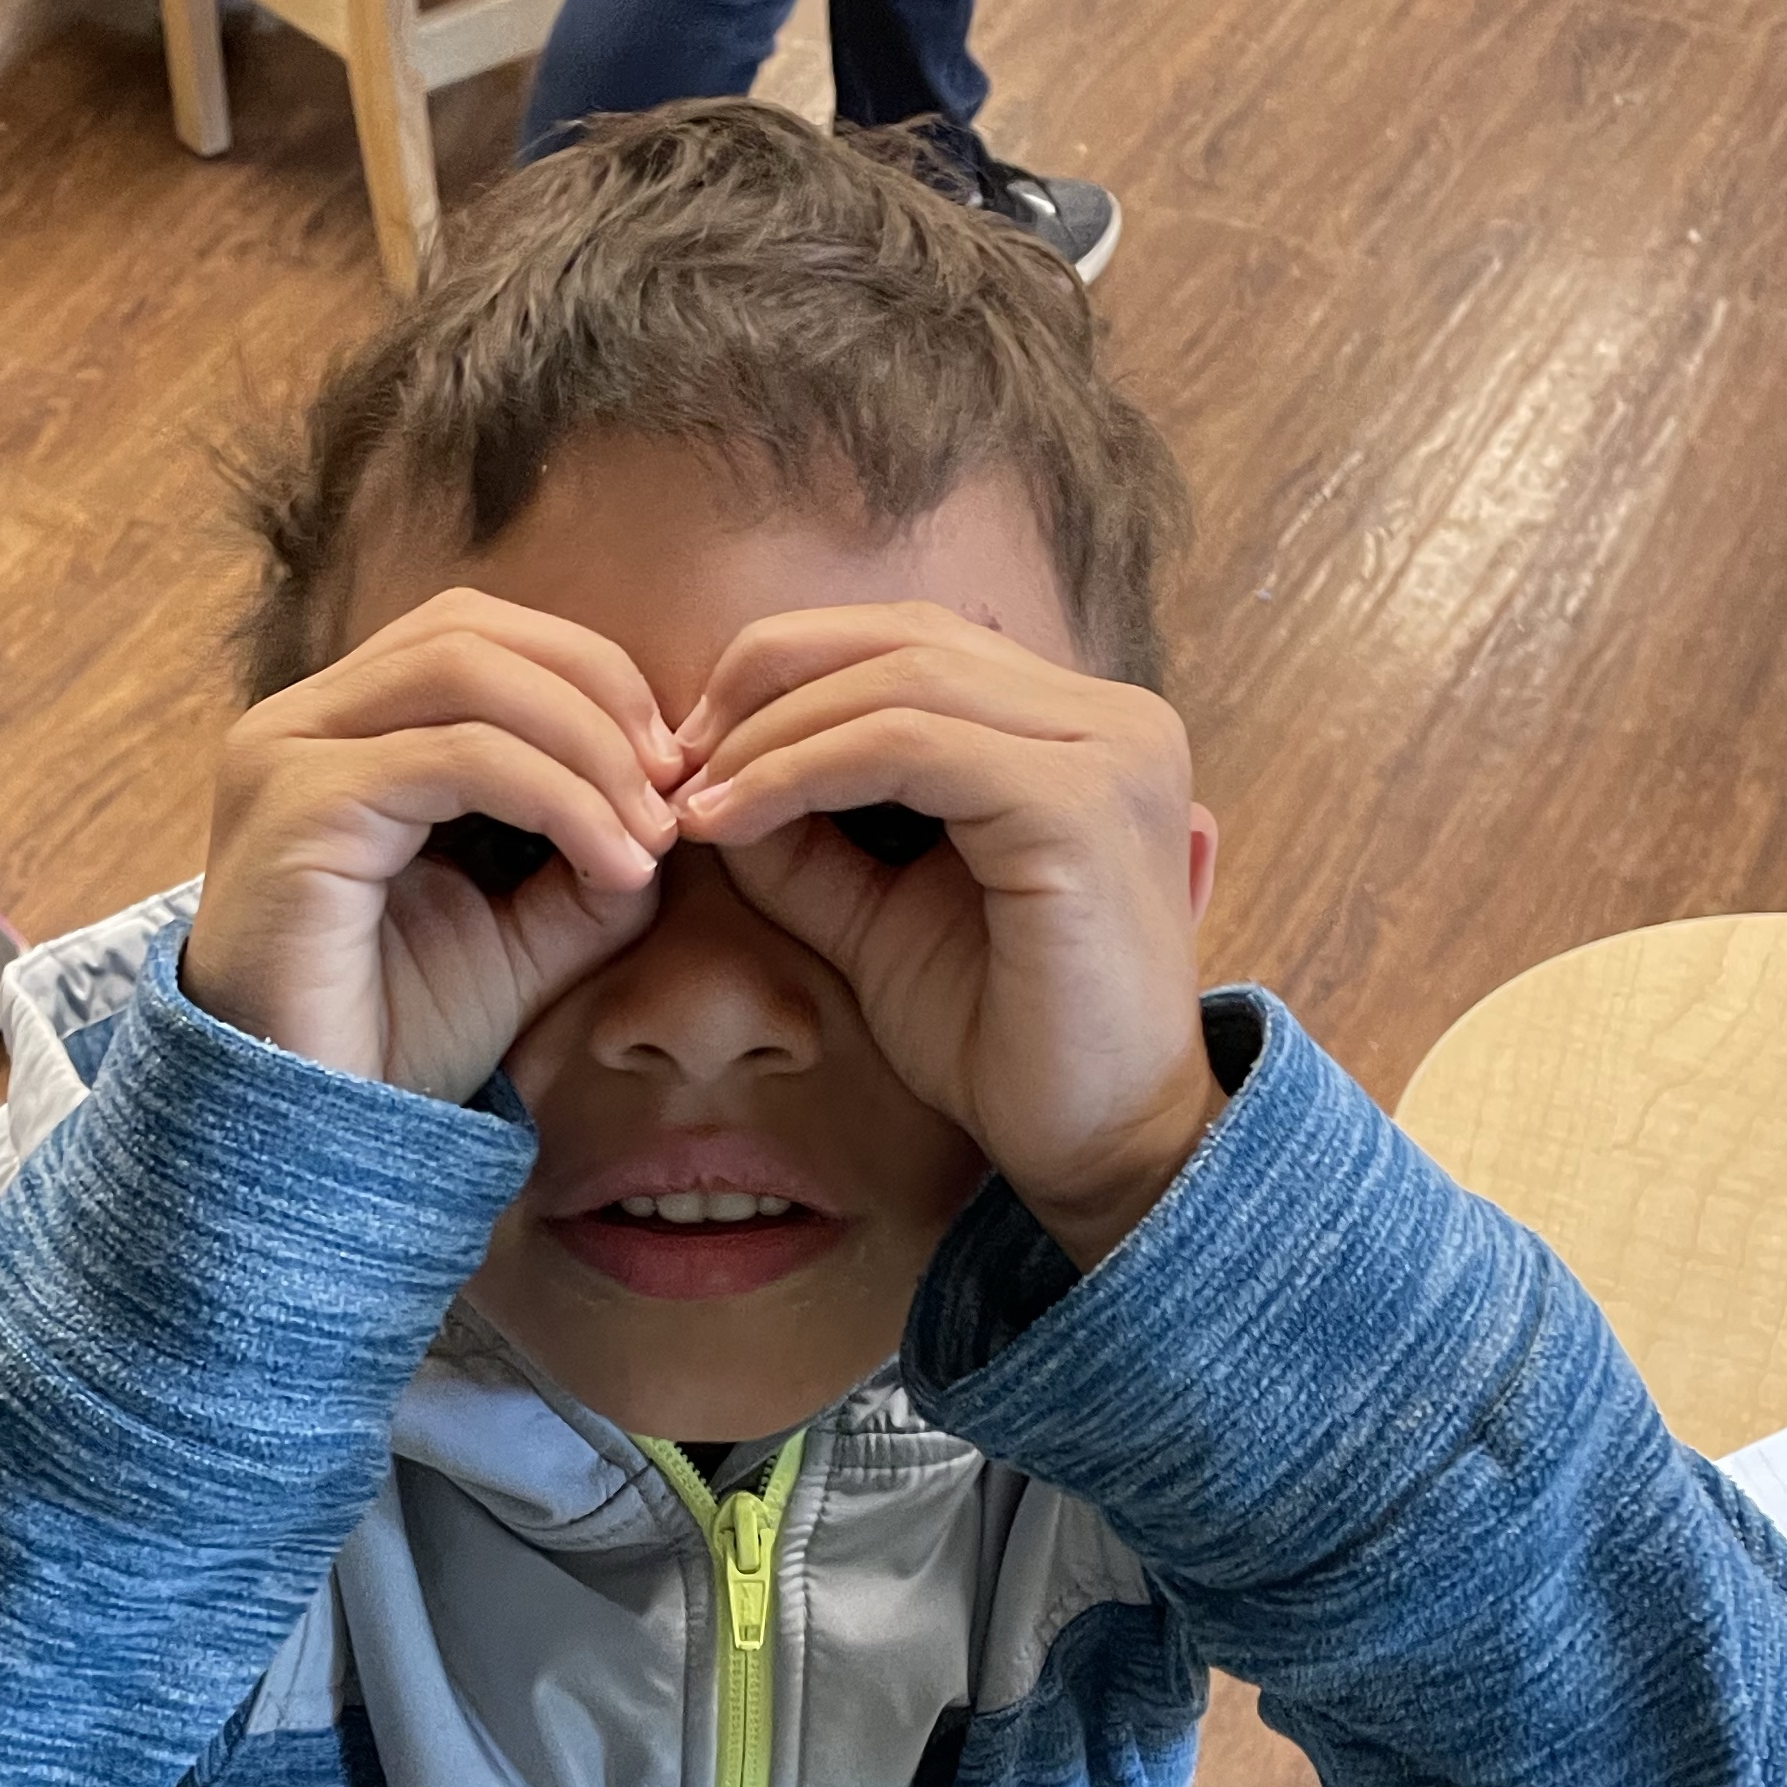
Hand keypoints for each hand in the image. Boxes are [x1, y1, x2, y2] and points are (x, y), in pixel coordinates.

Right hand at [182, 592, 678, 1101]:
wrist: (310, 1139)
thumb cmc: (396, 1037)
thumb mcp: (522, 931)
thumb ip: (587, 856)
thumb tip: (669, 803)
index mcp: (338, 732)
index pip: (473, 635)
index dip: (586, 677)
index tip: (670, 771)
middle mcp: (297, 723)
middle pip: (470, 629)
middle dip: (597, 692)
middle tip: (673, 787)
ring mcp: (286, 757)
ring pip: (466, 673)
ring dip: (588, 745)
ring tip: (653, 834)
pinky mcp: (298, 809)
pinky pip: (455, 758)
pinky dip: (559, 797)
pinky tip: (616, 864)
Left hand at [674, 604, 1223, 1265]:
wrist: (1096, 1149)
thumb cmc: (1003, 1040)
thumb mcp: (880, 915)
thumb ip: (808, 840)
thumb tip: (704, 778)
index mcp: (1079, 729)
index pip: (913, 644)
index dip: (790, 674)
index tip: (692, 754)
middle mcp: (1113, 719)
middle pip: (904, 636)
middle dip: (766, 680)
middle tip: (673, 760)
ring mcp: (1108, 753)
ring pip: (899, 680)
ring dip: (770, 731)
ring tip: (692, 799)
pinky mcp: (1080, 805)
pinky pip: (908, 746)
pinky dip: (801, 771)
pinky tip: (730, 821)